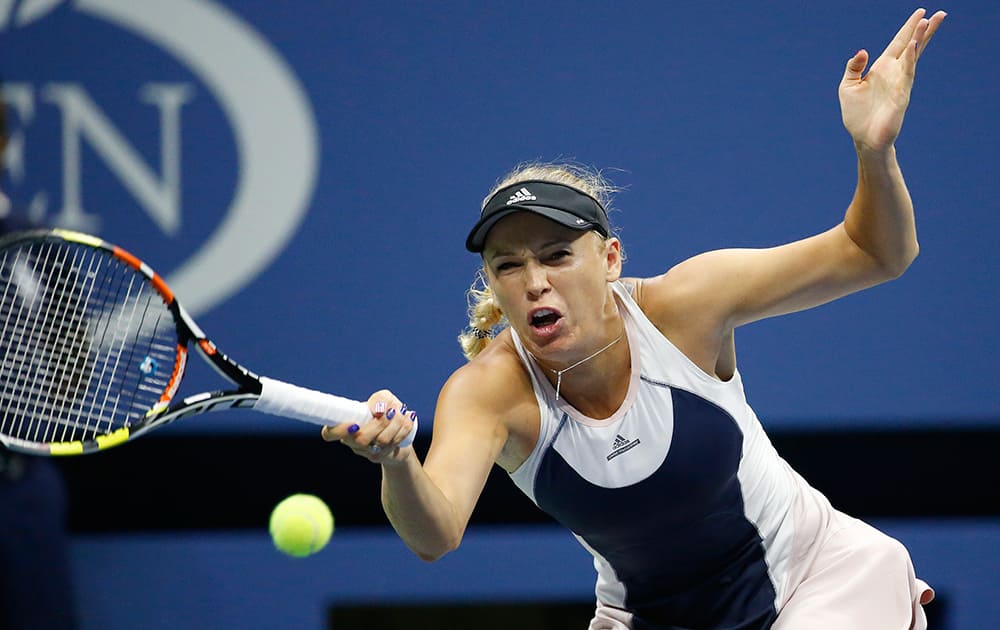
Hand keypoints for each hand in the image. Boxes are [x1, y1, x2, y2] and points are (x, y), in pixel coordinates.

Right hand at [321, 389, 416, 463]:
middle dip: (381, 422)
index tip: (355, 423)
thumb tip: (379, 411)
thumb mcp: (383, 399)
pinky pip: (394, 444)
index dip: (339, 430)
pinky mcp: (382, 456)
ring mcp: (367, 452)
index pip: (329, 433)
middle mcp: (352, 442)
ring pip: (381, 441)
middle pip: (361, 438)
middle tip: (392, 410)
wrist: (401, 431)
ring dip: (396, 423)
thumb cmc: (386, 411)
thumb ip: (380, 400)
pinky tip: (409, 419)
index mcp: (345, 426)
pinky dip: (404, 428)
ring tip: (402, 412)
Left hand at [839, 8, 945, 151]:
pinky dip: (910, 59)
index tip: (921, 12)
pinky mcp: (901, 95)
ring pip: (913, 56)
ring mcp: (900, 83)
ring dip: (919, 39)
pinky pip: (907, 74)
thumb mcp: (848, 86)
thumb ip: (853, 67)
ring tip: (928, 22)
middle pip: (913, 45)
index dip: (909, 28)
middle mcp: (894, 72)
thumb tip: (862, 51)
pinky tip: (913, 46)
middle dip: (924, 29)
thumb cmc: (857, 114)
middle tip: (939, 13)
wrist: (864, 138)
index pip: (899, 43)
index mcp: (882, 68)